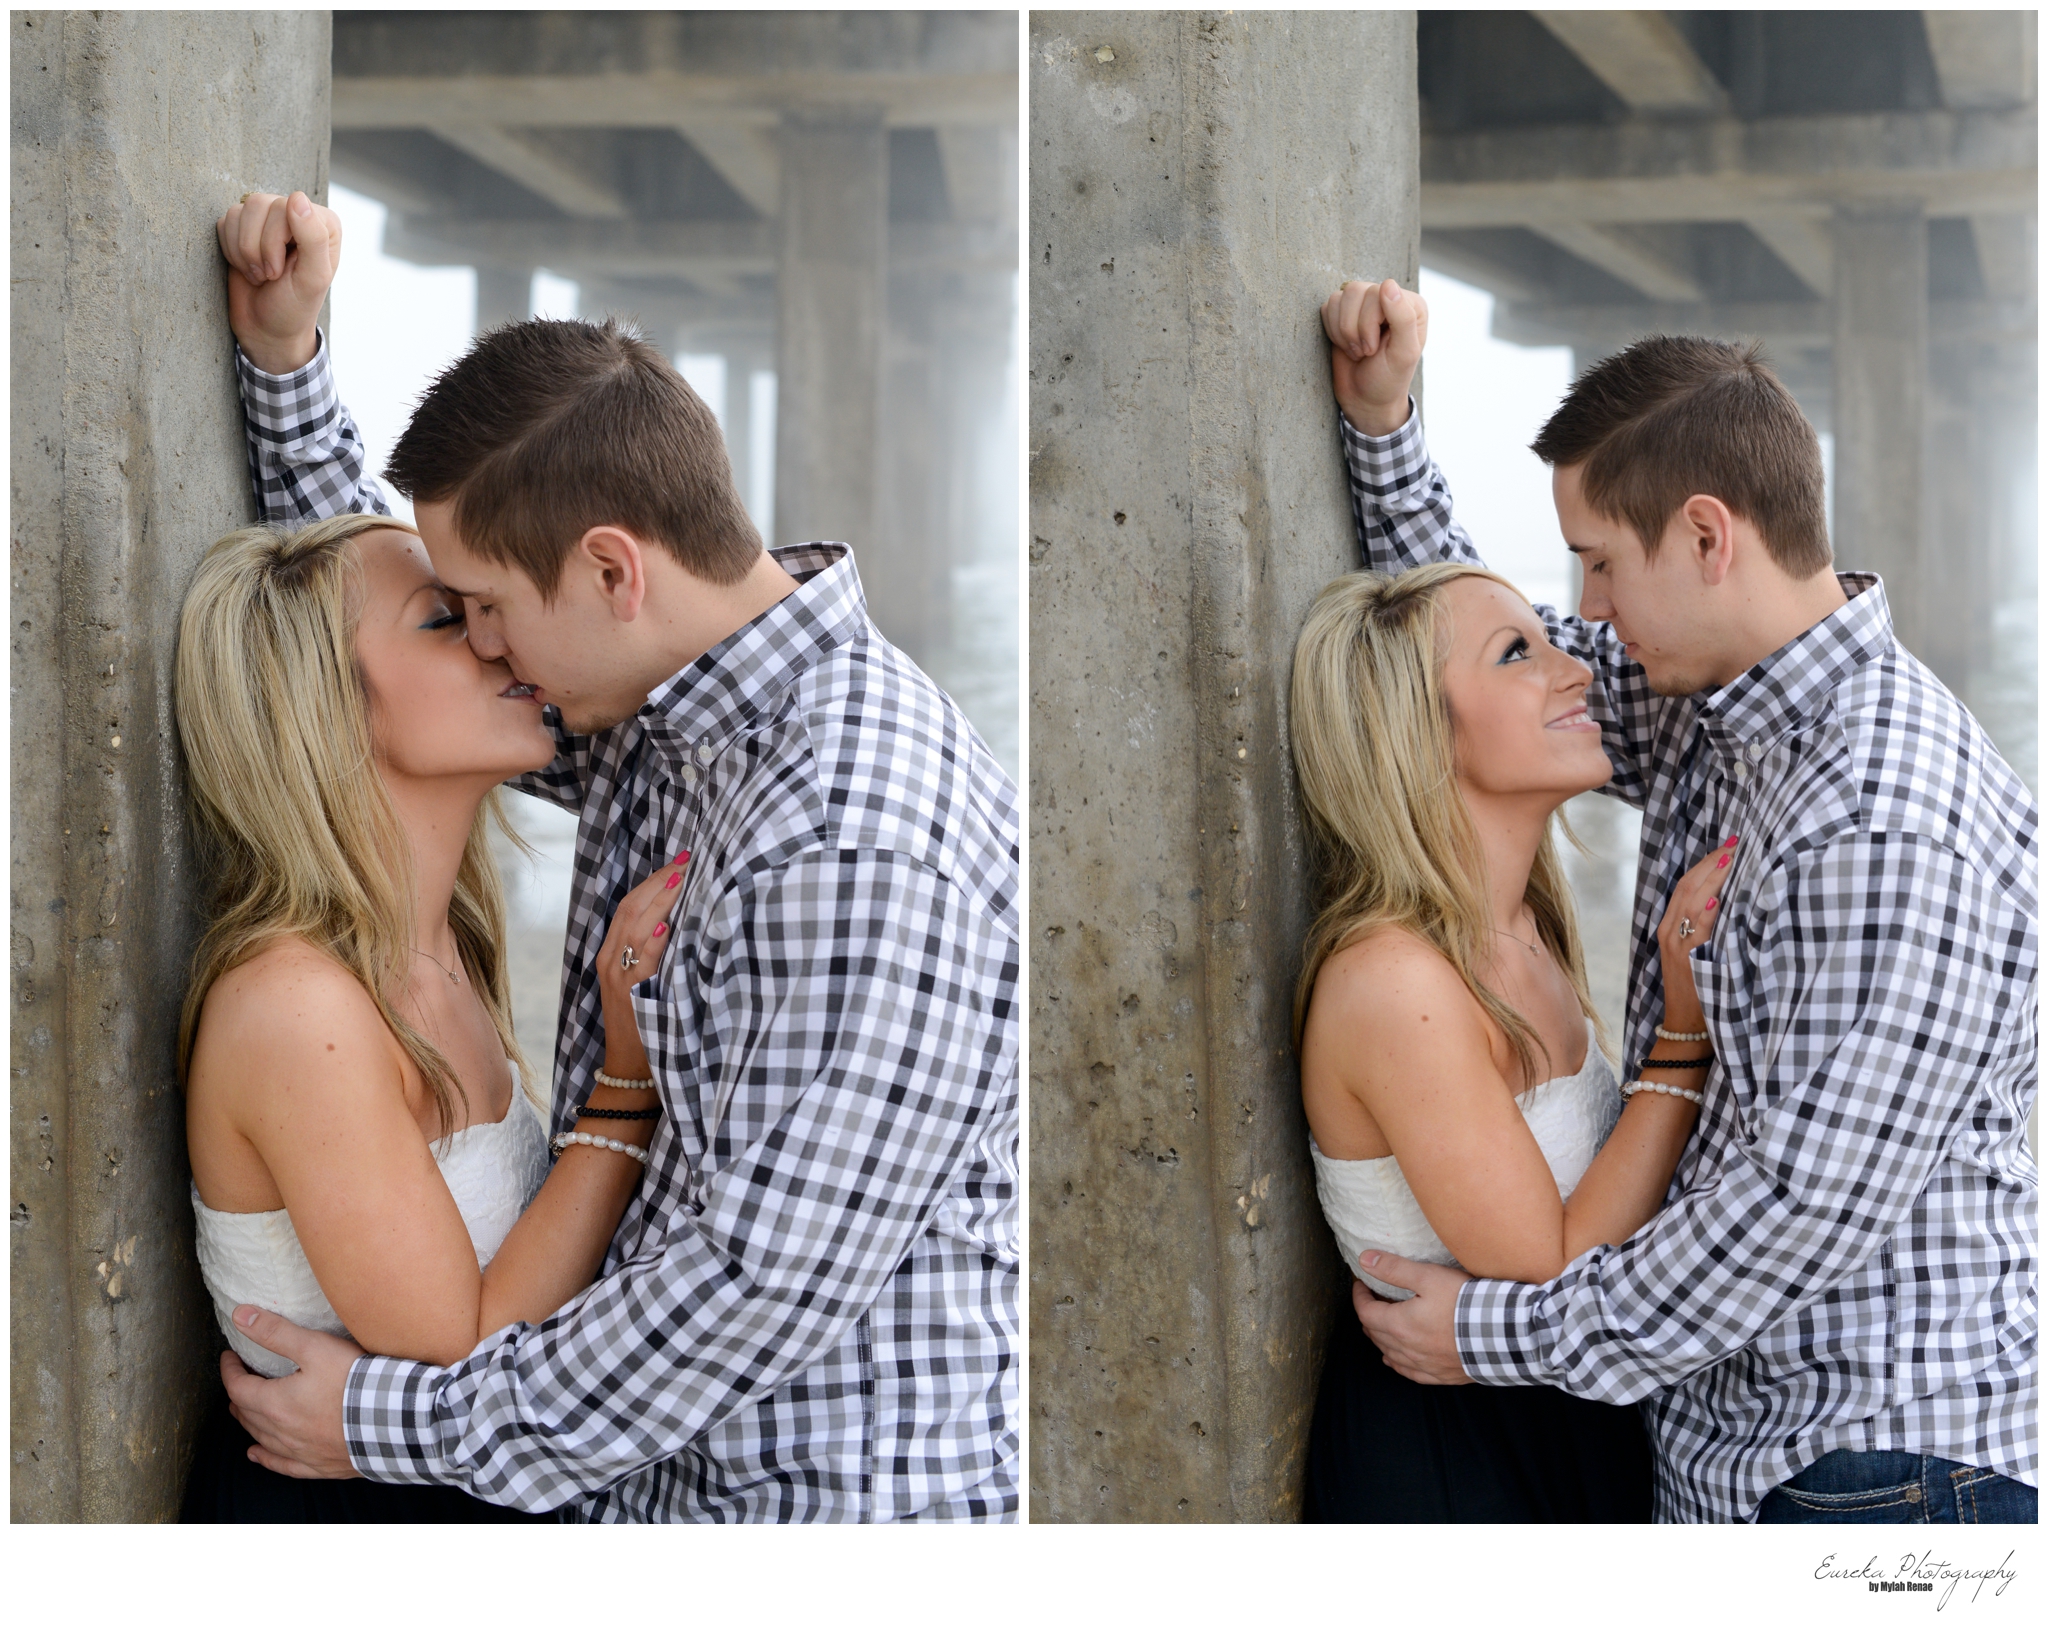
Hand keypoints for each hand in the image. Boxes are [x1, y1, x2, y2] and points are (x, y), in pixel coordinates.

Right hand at [215, 189, 341, 373]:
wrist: (266, 328)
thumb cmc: (294, 307)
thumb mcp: (312, 279)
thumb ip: (313, 238)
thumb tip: (297, 197)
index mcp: (323, 223)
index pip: (286, 206)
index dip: (274, 242)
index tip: (282, 271)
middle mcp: (297, 214)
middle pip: (260, 205)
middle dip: (257, 249)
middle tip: (270, 276)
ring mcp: (269, 219)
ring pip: (239, 212)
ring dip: (243, 251)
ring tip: (260, 274)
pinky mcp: (244, 227)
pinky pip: (224, 222)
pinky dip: (230, 249)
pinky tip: (246, 267)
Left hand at [219, 1306, 364, 1478]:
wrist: (392, 1421)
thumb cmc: (355, 1383)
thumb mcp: (316, 1348)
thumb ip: (277, 1332)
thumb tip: (240, 1316)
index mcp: (275, 1404)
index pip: (238, 1387)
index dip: (230, 1370)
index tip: (230, 1357)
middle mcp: (280, 1432)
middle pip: (246, 1414)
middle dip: (239, 1394)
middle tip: (241, 1379)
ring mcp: (299, 1452)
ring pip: (260, 1438)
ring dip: (249, 1421)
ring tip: (244, 1410)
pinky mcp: (318, 1465)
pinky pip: (281, 1464)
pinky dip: (265, 1458)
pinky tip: (256, 1453)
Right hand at [593, 852, 689, 1077]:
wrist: (629, 1067)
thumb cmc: (644, 1022)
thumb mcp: (643, 980)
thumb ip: (653, 952)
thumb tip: (681, 921)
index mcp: (612, 954)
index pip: (629, 906)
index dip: (652, 881)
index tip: (679, 862)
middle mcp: (610, 961)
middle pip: (630, 908)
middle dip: (659, 881)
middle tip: (687, 860)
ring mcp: (618, 977)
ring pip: (634, 928)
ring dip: (660, 901)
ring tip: (681, 879)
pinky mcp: (629, 995)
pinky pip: (641, 962)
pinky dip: (653, 941)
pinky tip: (667, 925)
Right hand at [1320, 277, 1428, 435]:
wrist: (1365, 399)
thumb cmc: (1388, 379)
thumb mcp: (1402, 353)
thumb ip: (1403, 318)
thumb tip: (1388, 284)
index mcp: (1410, 304)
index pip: (1378, 292)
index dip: (1369, 323)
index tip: (1375, 349)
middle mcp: (1388, 299)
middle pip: (1356, 292)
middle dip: (1354, 329)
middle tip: (1365, 352)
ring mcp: (1364, 304)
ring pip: (1339, 297)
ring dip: (1342, 331)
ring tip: (1356, 350)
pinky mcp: (1343, 313)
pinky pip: (1327, 307)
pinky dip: (1332, 330)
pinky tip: (1345, 345)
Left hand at [1351, 1251, 1472, 1384]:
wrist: (1502, 1335)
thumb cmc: (1465, 1303)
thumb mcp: (1429, 1277)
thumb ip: (1394, 1269)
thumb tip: (1364, 1260)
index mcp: (1399, 1325)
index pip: (1366, 1312)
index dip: (1360, 1297)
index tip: (1361, 1284)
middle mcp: (1407, 1350)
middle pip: (1376, 1334)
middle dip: (1369, 1315)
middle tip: (1373, 1300)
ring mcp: (1424, 1366)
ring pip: (1390, 1354)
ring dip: (1380, 1338)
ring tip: (1380, 1326)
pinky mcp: (1441, 1375)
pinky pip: (1410, 1373)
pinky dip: (1397, 1363)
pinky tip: (1394, 1359)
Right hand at [1656, 836, 1734, 1030]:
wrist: (1686, 1024)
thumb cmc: (1699, 989)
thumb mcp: (1699, 952)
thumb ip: (1707, 928)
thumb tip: (1732, 902)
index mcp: (1670, 927)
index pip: (1685, 885)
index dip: (1705, 863)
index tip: (1728, 846)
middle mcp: (1669, 932)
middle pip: (1687, 887)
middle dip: (1711, 863)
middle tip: (1735, 844)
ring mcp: (1676, 945)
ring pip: (1690, 902)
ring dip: (1712, 879)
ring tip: (1730, 859)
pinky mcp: (1685, 960)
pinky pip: (1695, 930)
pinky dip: (1705, 913)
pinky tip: (1717, 898)